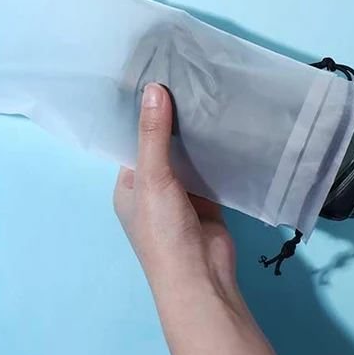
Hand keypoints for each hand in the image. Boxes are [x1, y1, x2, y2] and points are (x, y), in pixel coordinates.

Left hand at [114, 83, 237, 300]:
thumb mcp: (152, 178)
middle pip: (162, 145)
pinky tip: (224, 123)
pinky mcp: (208, 197)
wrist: (202, 277)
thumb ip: (153, 134)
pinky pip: (210, 167)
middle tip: (188, 78)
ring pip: (187, 155)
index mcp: (128, 185)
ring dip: (196, 133)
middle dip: (173, 119)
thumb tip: (153, 89)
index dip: (144, 112)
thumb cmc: (163, 231)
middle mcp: (152, 187)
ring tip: (208, 92)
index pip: (133, 140)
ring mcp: (181, 194)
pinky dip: (216, 150)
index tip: (157, 78)